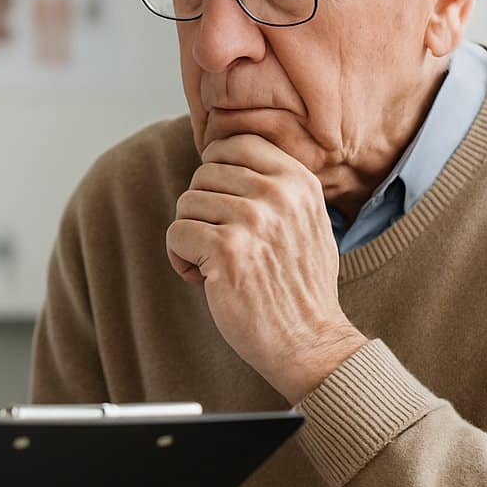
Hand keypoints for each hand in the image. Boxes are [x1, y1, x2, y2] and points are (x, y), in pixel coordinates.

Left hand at [165, 133, 367, 403]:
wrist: (310, 342)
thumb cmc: (300, 285)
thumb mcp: (308, 221)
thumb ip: (277, 187)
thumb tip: (224, 158)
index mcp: (299, 182)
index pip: (237, 144)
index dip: (216, 168)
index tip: (218, 198)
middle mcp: (278, 195)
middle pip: (204, 174)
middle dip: (202, 208)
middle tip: (219, 243)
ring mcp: (252, 220)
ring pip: (186, 203)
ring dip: (191, 236)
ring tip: (215, 263)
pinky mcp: (226, 250)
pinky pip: (176, 233)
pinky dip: (179, 257)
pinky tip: (202, 277)